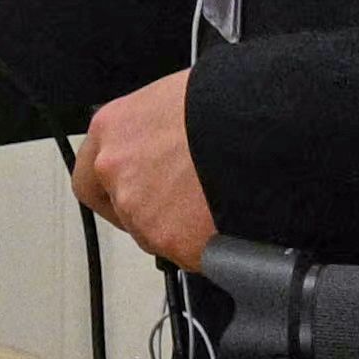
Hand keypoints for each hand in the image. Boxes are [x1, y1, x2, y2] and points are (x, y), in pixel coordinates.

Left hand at [84, 65, 220, 267]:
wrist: (267, 129)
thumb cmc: (230, 105)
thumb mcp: (178, 102)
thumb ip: (157, 133)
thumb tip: (169, 148)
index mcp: (112, 130)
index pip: (90, 177)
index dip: (112, 193)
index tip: (130, 200)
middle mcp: (116, 171)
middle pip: (126, 212)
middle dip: (155, 214)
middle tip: (189, 208)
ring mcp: (142, 210)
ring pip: (158, 237)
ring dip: (183, 232)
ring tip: (219, 211)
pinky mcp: (176, 242)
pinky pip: (191, 256)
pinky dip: (210, 251)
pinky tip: (232, 229)